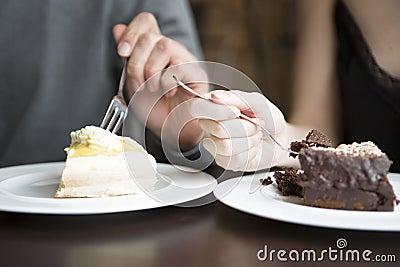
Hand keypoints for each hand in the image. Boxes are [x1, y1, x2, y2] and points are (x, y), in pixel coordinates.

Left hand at [113, 12, 206, 149]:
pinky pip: (177, 65)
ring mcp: (185, 59)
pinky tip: (168, 92)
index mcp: (155, 50)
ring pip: (163, 45)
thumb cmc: (156, 110)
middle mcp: (171, 51)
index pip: (146, 22)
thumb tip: (118, 28)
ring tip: (153, 89)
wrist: (172, 131)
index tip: (122, 53)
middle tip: (139, 85)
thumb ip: (127, 58)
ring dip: (150, 71)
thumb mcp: (133, 83)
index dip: (131, 33)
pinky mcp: (196, 73)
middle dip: (135, 64)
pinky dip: (165, 82)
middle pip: (148, 36)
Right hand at [190, 90, 290, 170]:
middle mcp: (210, 126)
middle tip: (254, 125)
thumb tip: (215, 96)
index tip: (236, 112)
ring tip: (254, 136)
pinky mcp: (224, 161)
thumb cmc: (267, 118)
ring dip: (248, 141)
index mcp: (214, 107)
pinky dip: (249, 153)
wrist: (279, 139)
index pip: (197, 107)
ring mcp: (215, 145)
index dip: (216, 111)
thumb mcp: (257, 102)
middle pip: (217, 128)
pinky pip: (233, 159)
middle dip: (244, 127)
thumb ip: (237, 97)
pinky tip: (251, 148)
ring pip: (225, 146)